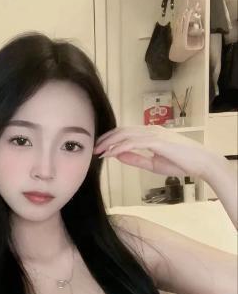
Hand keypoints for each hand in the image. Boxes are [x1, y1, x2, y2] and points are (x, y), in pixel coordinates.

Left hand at [93, 125, 211, 178]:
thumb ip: (136, 158)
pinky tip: (110, 154)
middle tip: (93, 148)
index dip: (111, 138)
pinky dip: (119, 147)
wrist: (201, 163)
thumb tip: (119, 155)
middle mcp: (150, 130)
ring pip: (125, 134)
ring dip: (109, 143)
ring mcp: (154, 134)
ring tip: (98, 151)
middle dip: (105, 139)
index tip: (100, 147)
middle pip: (121, 130)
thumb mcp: (153, 163)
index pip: (125, 132)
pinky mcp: (157, 141)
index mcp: (150, 134)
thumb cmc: (181, 163)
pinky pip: (133, 143)